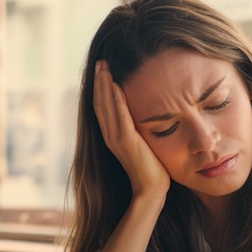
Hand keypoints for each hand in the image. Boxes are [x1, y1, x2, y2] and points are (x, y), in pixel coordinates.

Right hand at [93, 61, 169, 199]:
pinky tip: (116, 85)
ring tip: (104, 68)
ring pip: (106, 106)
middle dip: (100, 81)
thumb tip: (143, 113)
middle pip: (100, 102)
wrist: (151, 189)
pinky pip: (120, 116)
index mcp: (112, 135)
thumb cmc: (152, 167)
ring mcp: (116, 138)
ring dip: (104, 86)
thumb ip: (138, 128)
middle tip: (101, 62)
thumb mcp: (142, 142)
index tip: (102, 70)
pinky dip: (116, 100)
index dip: (100, 88)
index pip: (102, 106)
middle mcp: (110, 135)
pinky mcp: (126, 141)